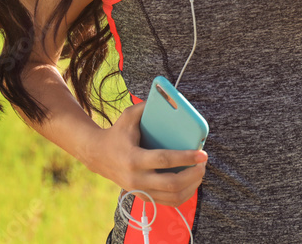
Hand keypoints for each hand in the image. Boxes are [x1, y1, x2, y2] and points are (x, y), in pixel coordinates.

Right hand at [87, 101, 207, 207]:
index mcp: (133, 158)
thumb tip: (170, 100)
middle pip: (171, 183)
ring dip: (192, 186)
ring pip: (172, 196)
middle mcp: (136, 178)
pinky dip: (184, 194)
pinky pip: (168, 202)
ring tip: (200, 172)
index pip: (164, 160)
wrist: (97, 155)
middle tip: (204, 163)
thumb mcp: (128, 116)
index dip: (186, 158)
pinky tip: (191, 182)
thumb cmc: (117, 133)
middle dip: (193, 174)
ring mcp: (139, 190)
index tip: (203, 153)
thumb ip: (147, 107)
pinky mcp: (142, 197)